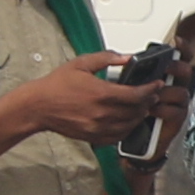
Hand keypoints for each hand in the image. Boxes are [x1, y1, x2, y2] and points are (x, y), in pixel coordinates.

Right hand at [27, 55, 166, 149]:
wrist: (38, 106)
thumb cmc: (57, 85)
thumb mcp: (81, 64)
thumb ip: (106, 58)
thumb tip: (126, 57)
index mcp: (102, 93)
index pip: (137, 94)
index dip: (151, 89)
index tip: (156, 85)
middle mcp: (103, 113)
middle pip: (137, 110)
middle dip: (148, 101)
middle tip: (151, 94)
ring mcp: (99, 127)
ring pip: (131, 124)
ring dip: (140, 115)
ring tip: (141, 106)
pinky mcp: (95, 137)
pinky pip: (119, 136)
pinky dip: (128, 128)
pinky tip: (128, 119)